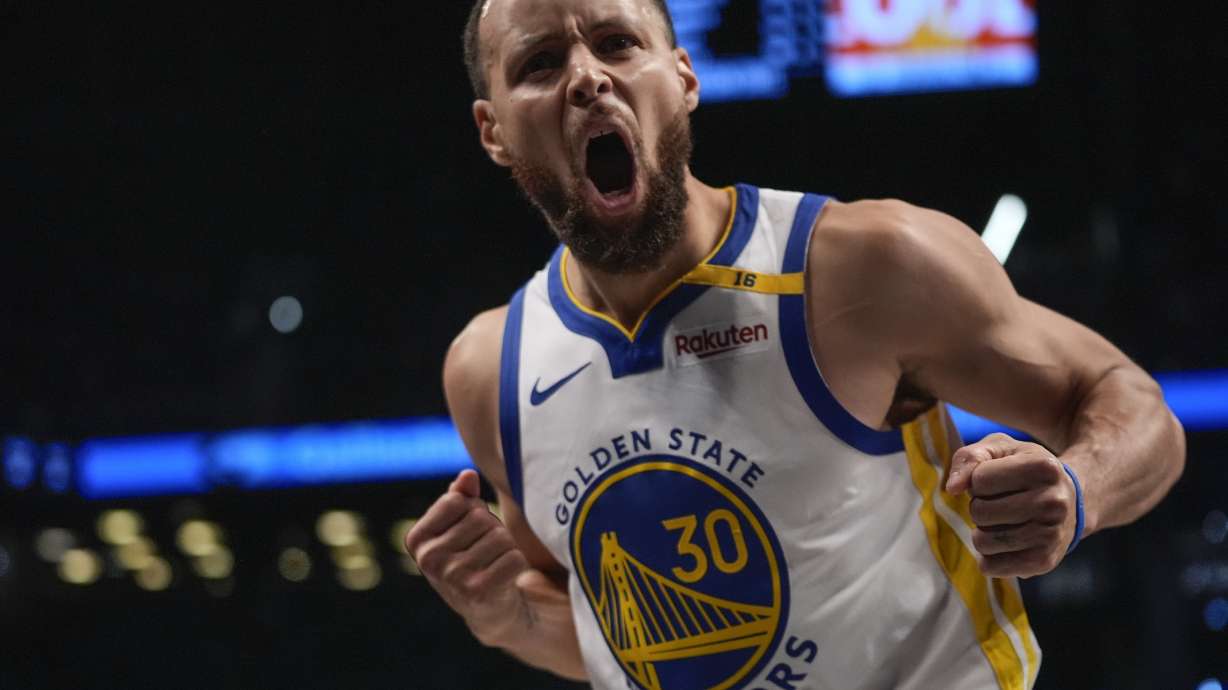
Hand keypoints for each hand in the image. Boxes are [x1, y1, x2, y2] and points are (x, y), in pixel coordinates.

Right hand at [405, 469, 532, 643]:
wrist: (490, 610)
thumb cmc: (474, 556)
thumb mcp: (460, 525)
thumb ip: (461, 496)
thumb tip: (468, 476)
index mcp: (417, 539)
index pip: (456, 500)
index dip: (472, 510)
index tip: (469, 532)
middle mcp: (429, 559)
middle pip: (480, 518)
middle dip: (492, 529)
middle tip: (486, 552)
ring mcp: (452, 577)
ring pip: (500, 536)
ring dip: (506, 547)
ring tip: (494, 564)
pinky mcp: (479, 592)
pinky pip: (514, 557)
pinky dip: (517, 563)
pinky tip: (505, 577)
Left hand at [945, 433, 1077, 577]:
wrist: (1069, 502)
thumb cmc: (1024, 470)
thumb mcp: (999, 449)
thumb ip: (969, 458)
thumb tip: (953, 488)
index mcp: (1044, 467)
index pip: (979, 480)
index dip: (978, 480)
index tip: (997, 480)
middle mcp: (1053, 502)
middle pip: (979, 511)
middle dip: (979, 506)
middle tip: (1000, 502)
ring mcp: (1051, 535)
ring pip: (982, 541)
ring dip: (983, 531)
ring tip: (1004, 521)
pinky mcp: (1043, 562)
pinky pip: (990, 566)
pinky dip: (988, 555)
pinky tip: (1006, 542)